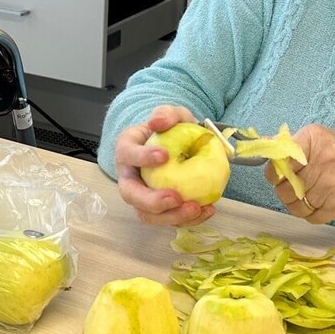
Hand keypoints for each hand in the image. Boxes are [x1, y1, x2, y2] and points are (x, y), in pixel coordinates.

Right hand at [114, 104, 217, 228]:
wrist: (177, 147)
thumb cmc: (169, 132)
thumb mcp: (170, 116)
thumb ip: (165, 114)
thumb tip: (158, 122)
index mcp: (127, 150)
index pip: (127, 154)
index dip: (142, 157)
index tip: (164, 156)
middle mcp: (128, 177)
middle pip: (130, 194)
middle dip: (151, 201)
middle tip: (176, 198)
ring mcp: (141, 196)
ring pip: (147, 214)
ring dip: (171, 216)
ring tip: (196, 208)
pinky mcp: (158, 210)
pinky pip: (168, 219)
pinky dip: (188, 219)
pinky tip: (207, 210)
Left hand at [264, 123, 334, 223]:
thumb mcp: (320, 139)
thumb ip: (290, 144)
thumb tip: (262, 145)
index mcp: (316, 140)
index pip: (280, 160)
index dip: (274, 172)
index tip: (276, 175)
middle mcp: (325, 161)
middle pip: (284, 187)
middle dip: (285, 189)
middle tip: (295, 185)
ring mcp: (332, 185)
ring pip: (294, 205)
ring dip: (296, 203)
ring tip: (308, 193)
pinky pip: (309, 217)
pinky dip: (310, 213)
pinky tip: (320, 202)